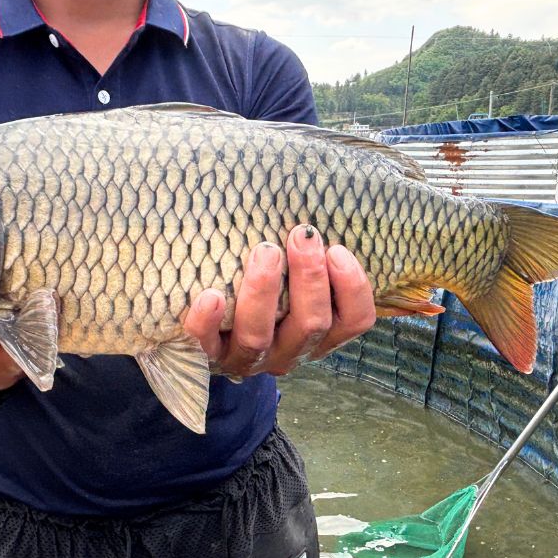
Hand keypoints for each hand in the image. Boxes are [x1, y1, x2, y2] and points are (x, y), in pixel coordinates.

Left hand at [184, 225, 376, 376]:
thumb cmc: (256, 290)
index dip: (353, 288)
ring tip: (264, 251)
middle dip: (310, 278)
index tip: (337, 250)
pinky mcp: (205, 357)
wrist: (202, 335)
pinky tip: (211, 296)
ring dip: (263, 292)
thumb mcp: (289, 278)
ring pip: (259, 337)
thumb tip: (312, 198)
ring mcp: (245, 359)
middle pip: (311, 325)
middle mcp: (286, 351)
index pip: (354, 321)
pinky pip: (206, 346)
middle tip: (302, 236)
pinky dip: (208, 323)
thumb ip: (305, 253)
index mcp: (315, 334)